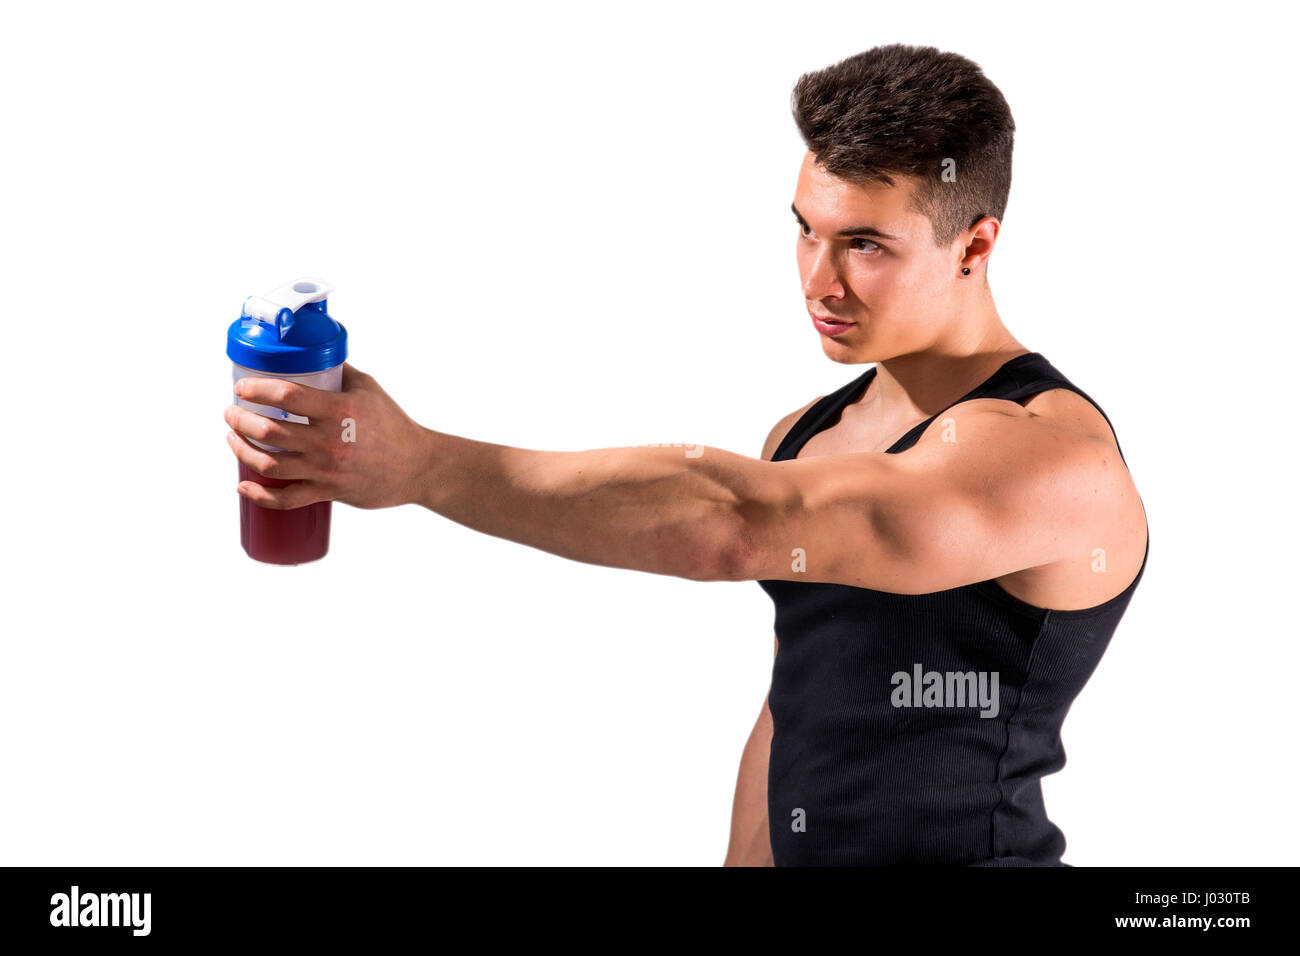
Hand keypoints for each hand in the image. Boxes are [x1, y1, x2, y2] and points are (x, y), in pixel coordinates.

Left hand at [223, 363, 433, 509]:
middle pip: (269, 432)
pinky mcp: (328, 492)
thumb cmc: (394, 425)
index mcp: (340, 410)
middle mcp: (329, 441)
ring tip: (233, 438)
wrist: (417, 466)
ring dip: (242, 450)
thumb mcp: (369, 389)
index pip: (286, 396)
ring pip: (269, 464)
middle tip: (231, 412)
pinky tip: (243, 485)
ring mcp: (327, 470)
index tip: (242, 387)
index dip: (256, 390)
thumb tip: (312, 357)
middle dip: (240, 420)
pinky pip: (286, 499)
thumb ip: (339, 372)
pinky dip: (259, 495)